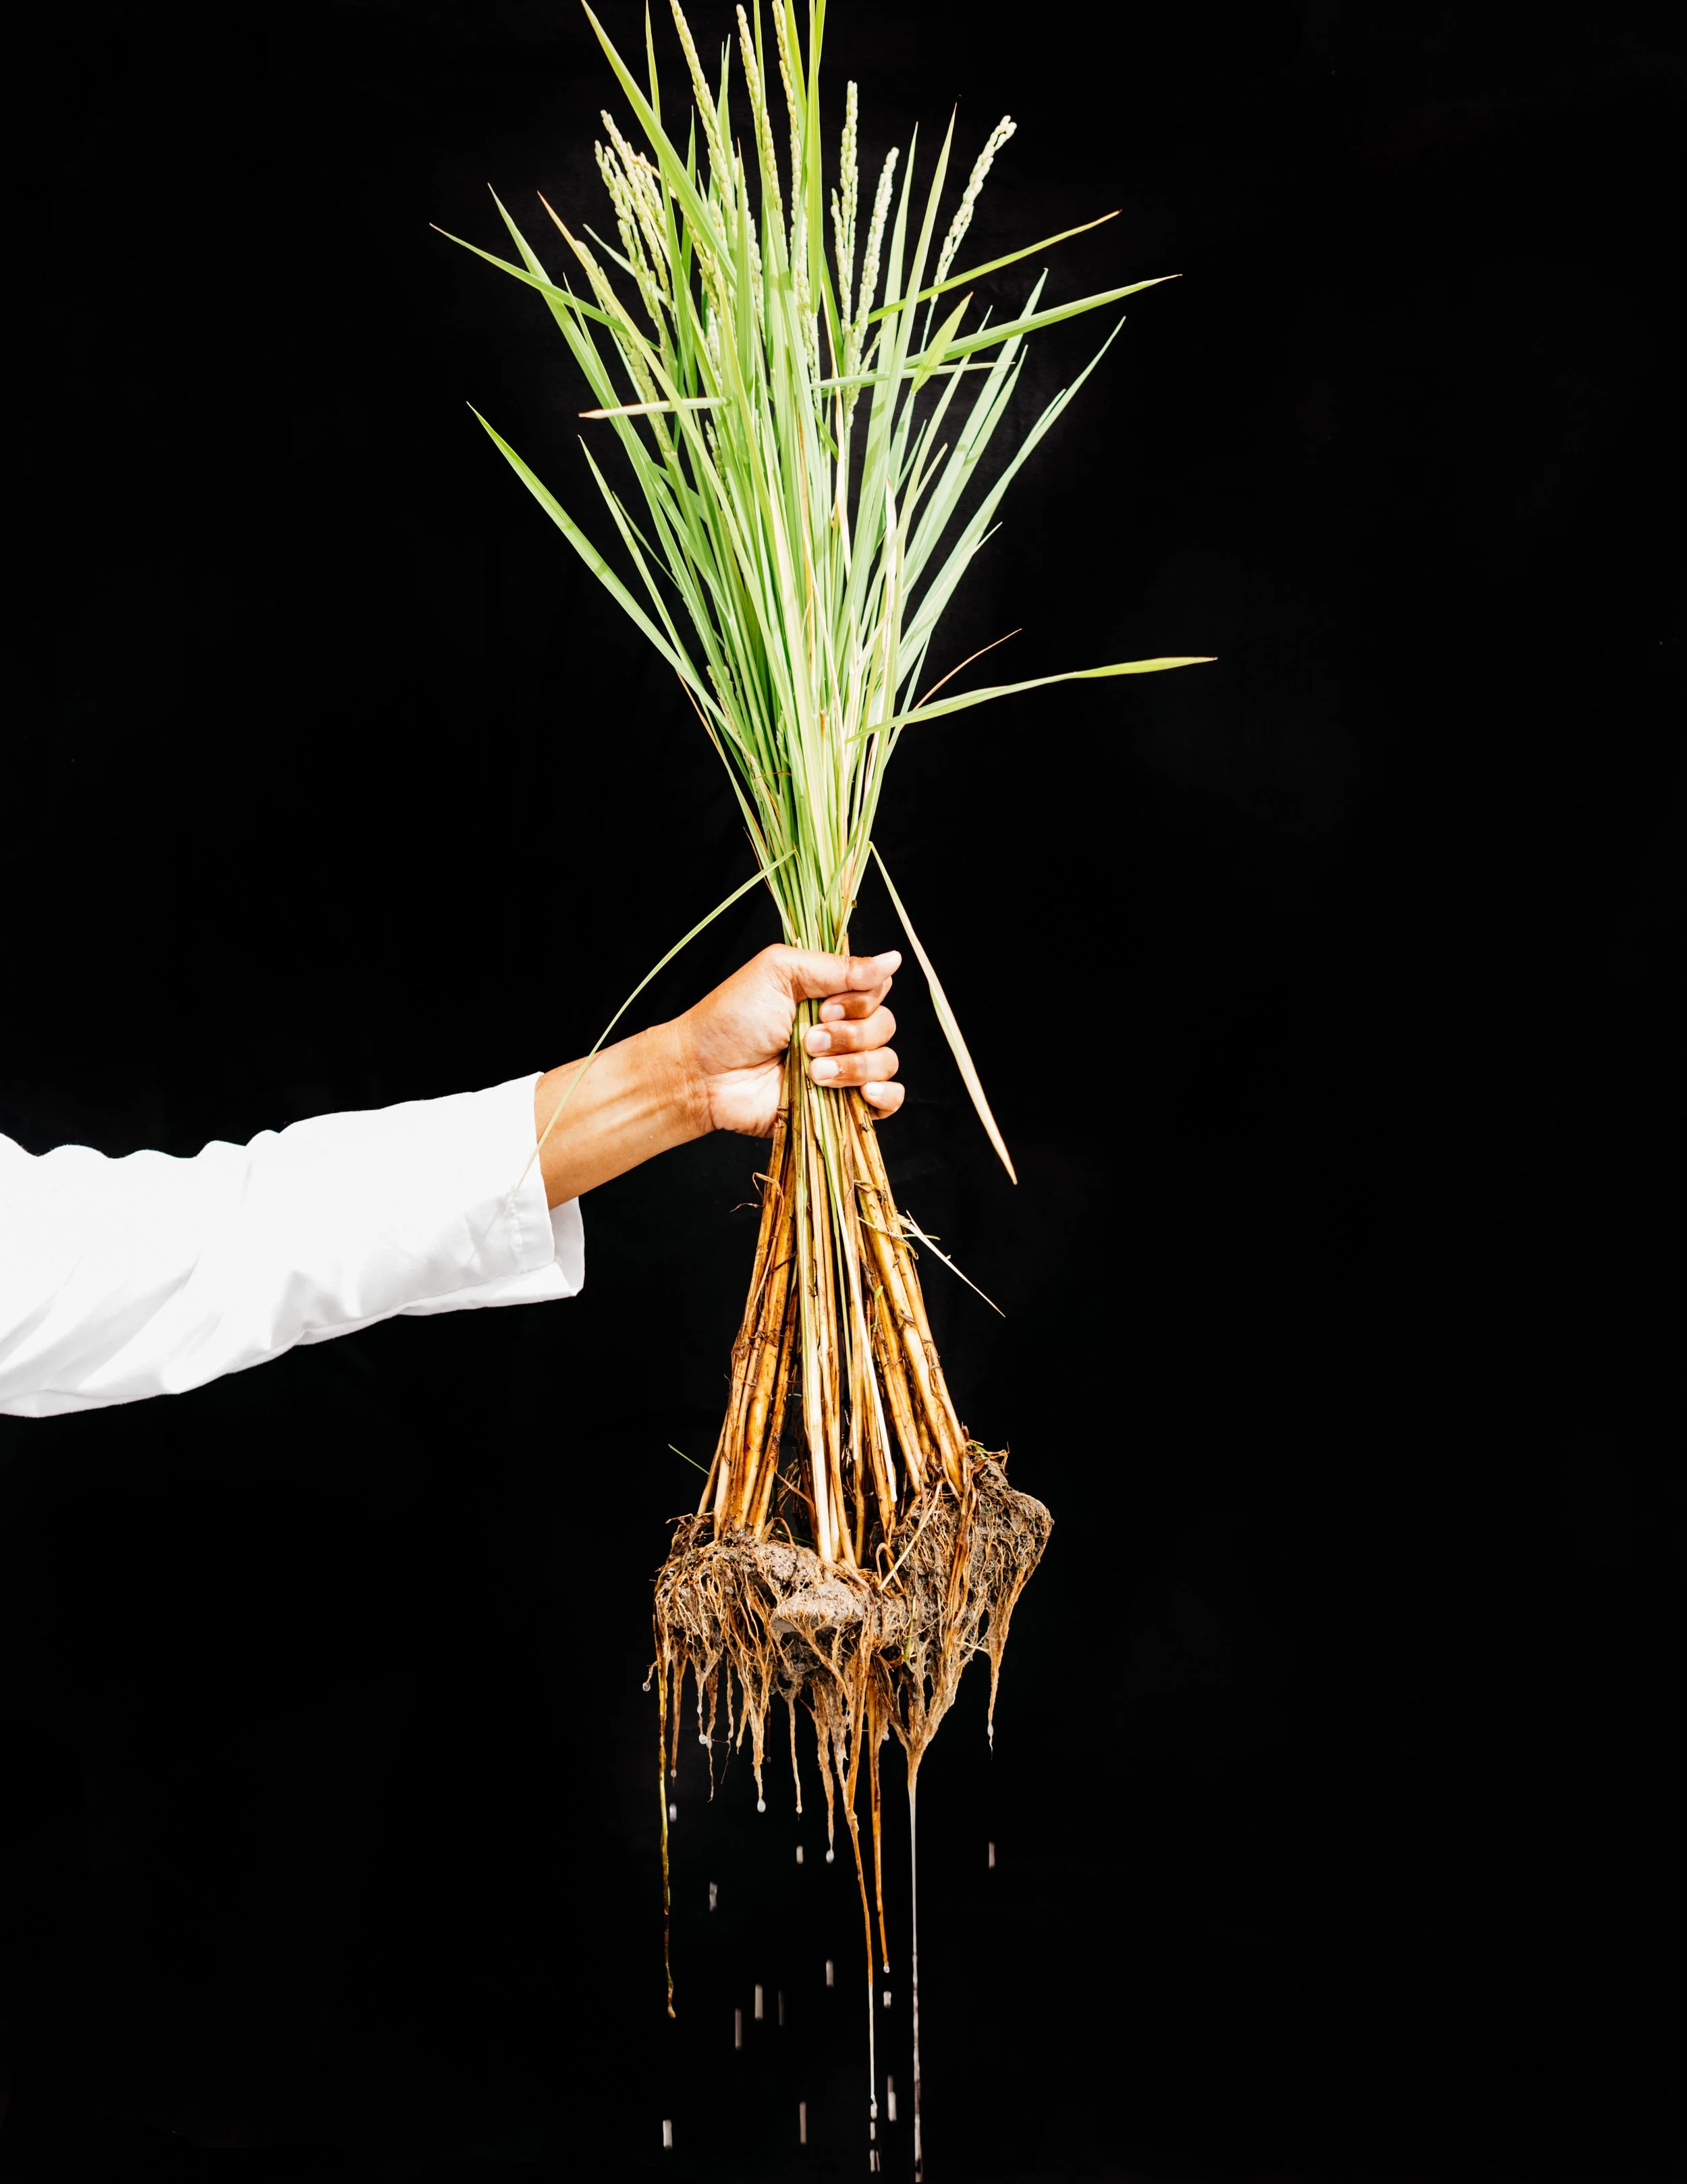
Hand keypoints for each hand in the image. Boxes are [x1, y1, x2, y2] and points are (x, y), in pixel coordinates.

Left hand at [677, 944, 903, 1136]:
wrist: (704, 1075)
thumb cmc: (732, 1019)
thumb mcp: (781, 973)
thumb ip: (839, 967)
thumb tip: (894, 959)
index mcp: (829, 994)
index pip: (877, 989)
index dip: (860, 999)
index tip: (825, 1005)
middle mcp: (841, 1029)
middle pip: (885, 1025)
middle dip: (849, 1035)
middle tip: (807, 1040)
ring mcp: (842, 1069)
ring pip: (886, 1063)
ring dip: (853, 1066)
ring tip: (812, 1071)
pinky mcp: (840, 1106)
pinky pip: (890, 1101)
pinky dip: (885, 1096)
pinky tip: (864, 1094)